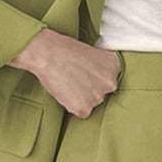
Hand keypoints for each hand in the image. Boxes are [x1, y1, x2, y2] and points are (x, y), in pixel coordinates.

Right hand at [7, 28, 121, 118]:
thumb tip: (97, 78)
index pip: (109, 78)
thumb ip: (100, 67)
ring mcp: (98, 97)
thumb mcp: (92, 52)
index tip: (85, 72)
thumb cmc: (64, 49)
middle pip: (102, 92)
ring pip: (92, 102)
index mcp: (114, 66)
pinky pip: (82, 112)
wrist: (47, 54)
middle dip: (90, 88)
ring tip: (68, 82)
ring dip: (82, 97)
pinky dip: (73, 105)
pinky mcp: (84, 108)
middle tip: (74, 77)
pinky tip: (65, 91)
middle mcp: (111, 83)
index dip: (94, 76)